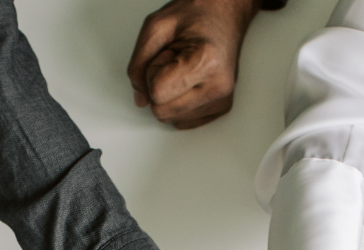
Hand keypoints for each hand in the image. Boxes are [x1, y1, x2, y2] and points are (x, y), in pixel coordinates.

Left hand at [127, 0, 258, 128]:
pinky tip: (190, 81)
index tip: (167, 55)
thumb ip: (138, 63)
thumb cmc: (197, 15)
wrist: (225, 15)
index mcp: (206, 62)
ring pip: (171, 119)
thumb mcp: (156, 26)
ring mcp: (222, 100)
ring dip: (169, 95)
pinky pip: (183, 121)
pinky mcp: (221, 108)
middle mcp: (218, 86)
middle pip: (162, 112)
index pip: (157, 93)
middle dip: (158, 87)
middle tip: (174, 62)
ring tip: (183, 69)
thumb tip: (140, 97)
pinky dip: (179, 103)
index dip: (152, 73)